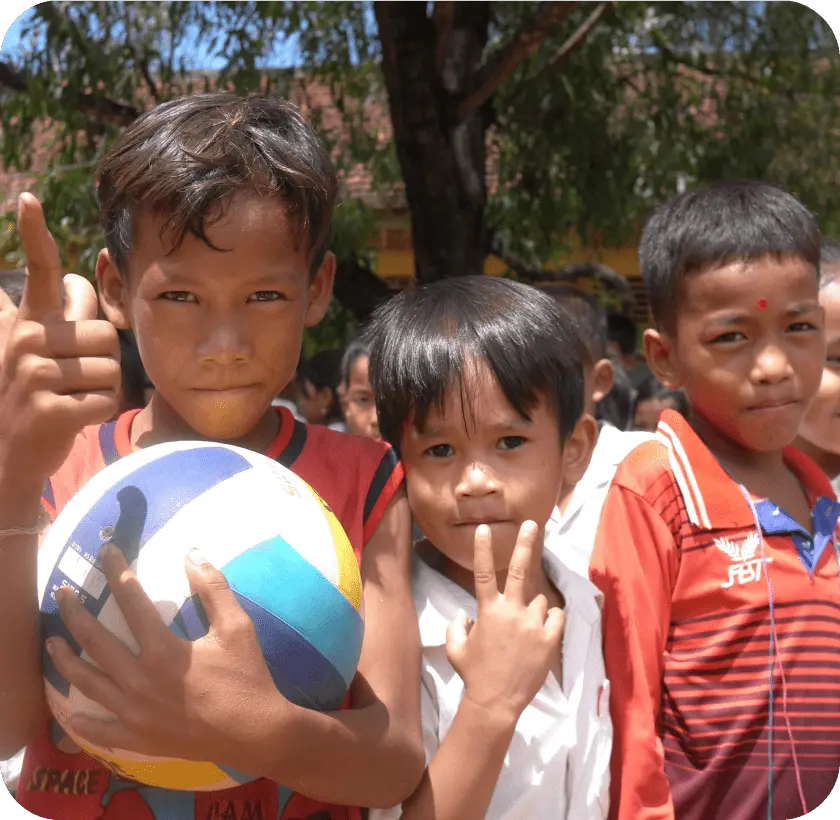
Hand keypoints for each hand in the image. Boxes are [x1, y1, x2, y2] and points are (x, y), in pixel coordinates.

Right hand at [0, 194, 119, 486]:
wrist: (9, 456)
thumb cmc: (32, 398)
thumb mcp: (27, 353)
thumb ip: (39, 316)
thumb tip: (57, 283)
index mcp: (26, 324)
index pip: (38, 273)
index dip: (36, 235)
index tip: (28, 199)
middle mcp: (27, 341)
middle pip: (106, 333)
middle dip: (103, 361)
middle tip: (76, 381)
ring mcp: (35, 375)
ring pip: (112, 369)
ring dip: (104, 391)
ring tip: (74, 400)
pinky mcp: (50, 410)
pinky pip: (107, 401)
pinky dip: (101, 415)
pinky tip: (75, 420)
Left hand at [46, 545, 286, 773]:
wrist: (255, 733)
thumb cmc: (246, 676)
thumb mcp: (237, 627)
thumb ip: (213, 588)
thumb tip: (192, 553)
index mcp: (163, 650)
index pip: (131, 601)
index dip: (116, 572)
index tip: (105, 552)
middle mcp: (140, 680)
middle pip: (95, 640)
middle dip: (75, 613)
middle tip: (62, 593)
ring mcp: (134, 713)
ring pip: (87, 683)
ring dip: (65, 660)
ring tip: (52, 643)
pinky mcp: (138, 738)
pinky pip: (99, 731)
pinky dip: (79, 722)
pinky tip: (67, 712)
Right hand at [446, 521, 564, 722]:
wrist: (495, 702)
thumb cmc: (473, 674)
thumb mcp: (455, 649)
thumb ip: (456, 627)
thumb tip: (464, 615)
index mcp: (488, 610)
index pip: (482, 572)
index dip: (482, 548)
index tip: (485, 528)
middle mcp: (511, 611)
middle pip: (519, 570)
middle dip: (525, 544)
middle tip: (532, 524)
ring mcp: (533, 624)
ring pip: (539, 600)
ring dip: (533, 608)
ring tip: (525, 630)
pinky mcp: (549, 639)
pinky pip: (556, 617)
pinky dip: (550, 620)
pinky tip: (542, 631)